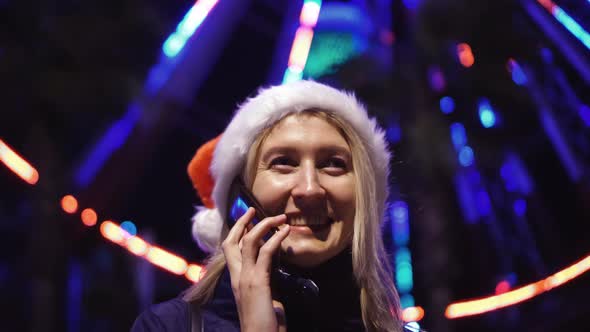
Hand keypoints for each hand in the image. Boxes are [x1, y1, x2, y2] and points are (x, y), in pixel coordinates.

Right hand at [221, 207, 289, 331]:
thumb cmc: (266, 323)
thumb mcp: (266, 295)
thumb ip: (266, 277)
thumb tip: (274, 261)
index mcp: (237, 280)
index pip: (231, 250)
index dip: (237, 232)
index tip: (248, 219)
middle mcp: (237, 277)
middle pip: (232, 241)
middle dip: (241, 222)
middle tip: (252, 209)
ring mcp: (246, 279)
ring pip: (249, 241)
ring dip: (264, 225)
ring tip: (280, 218)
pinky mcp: (258, 282)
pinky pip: (265, 252)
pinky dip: (276, 238)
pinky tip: (285, 232)